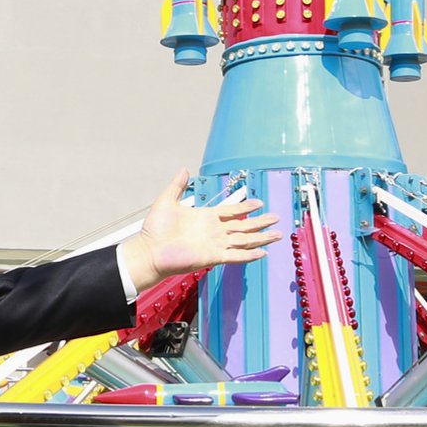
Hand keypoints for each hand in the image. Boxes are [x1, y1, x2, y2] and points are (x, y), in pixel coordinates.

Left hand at [119, 168, 281, 294]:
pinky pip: (235, 255)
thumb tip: (184, 169)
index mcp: (206, 218)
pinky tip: (262, 253)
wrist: (148, 250)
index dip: (245, 208)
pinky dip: (248, 254)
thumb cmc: (155, 229)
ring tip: (278, 235)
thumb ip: (177, 186)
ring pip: (243, 240)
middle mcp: (213, 231)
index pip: (231, 212)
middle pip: (243, 226)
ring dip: (260, 238)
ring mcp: (214, 244)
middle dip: (260, 222)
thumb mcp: (166, 201)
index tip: (259, 202)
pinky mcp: (212, 256)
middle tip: (276, 218)